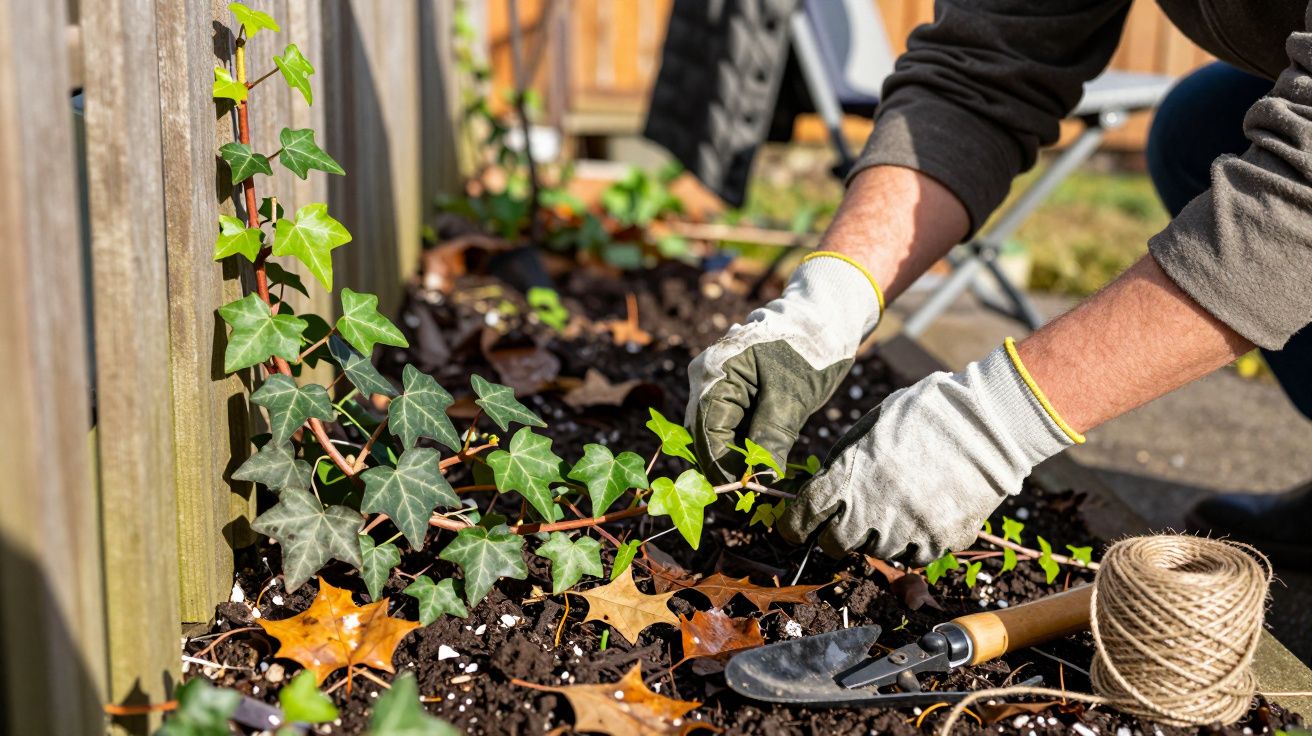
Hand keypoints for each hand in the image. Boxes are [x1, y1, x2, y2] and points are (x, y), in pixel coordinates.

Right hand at [685, 254, 881, 482]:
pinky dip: (743, 444)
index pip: (706, 433)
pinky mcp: (731, 390)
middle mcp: (706, 378)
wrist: (823, 321)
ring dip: (735, 458)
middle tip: (752, 497)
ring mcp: (716, 383)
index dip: (723, 468)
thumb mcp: (791, 398)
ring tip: (760, 483)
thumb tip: (761, 482)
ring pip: (716, 432)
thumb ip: (770, 439)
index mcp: (714, 374)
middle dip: (726, 466)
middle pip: (705, 434)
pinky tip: (762, 462)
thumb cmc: (808, 350)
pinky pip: (729, 423)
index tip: (746, 495)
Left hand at [778, 340, 1082, 564]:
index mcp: (845, 480)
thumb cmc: (921, 415)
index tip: (794, 528)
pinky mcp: (937, 544)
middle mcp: (869, 513)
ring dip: (876, 535)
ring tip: (896, 503)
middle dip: (834, 535)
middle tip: (847, 519)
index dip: (794, 526)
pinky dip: (912, 541)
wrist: (985, 423)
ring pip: (875, 551)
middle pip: (835, 545)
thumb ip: (842, 464)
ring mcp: (905, 533)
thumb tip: (825, 489)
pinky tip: (922, 512)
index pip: (802, 519)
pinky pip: (913, 556)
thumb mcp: (866, 429)